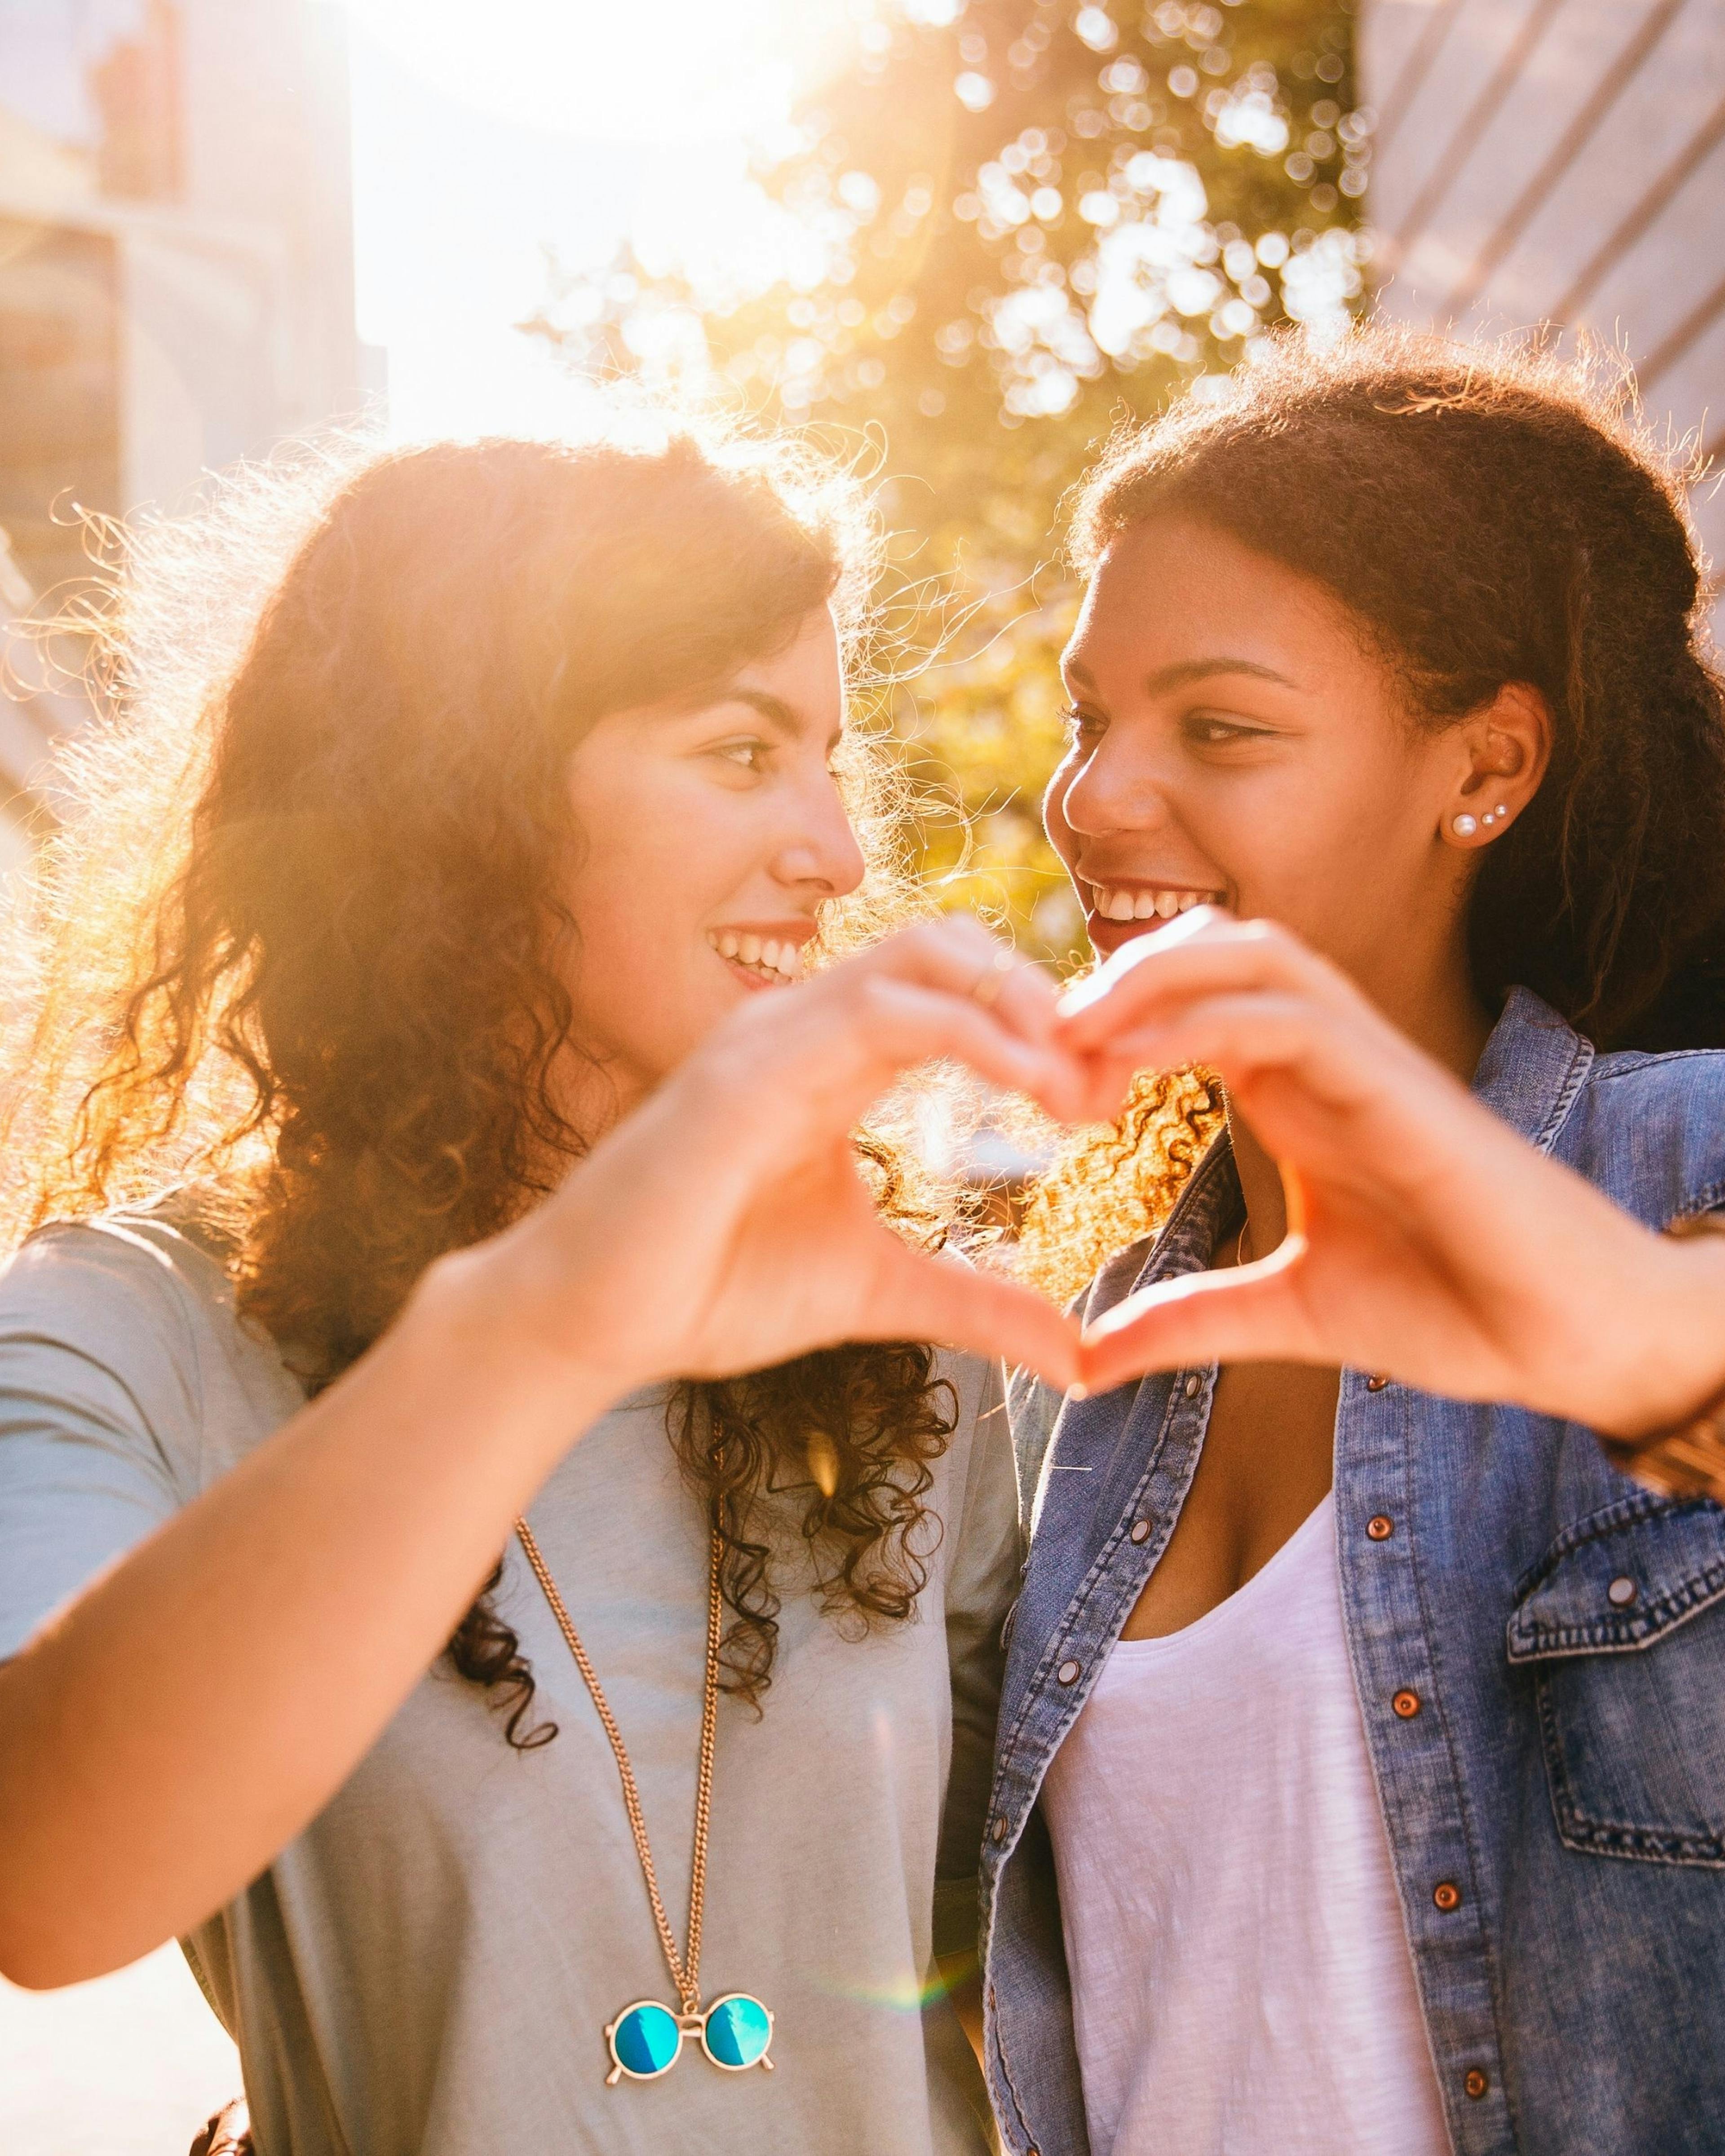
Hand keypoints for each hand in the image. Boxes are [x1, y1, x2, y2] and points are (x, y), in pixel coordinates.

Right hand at [458, 916, 1090, 1400]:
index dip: (1041, 1025)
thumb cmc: (713, 1289)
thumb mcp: (879, 1291)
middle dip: (1043, 997)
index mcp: (834, 1058)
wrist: (595, 1321)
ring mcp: (773, 1034)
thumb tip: (1079, 1354)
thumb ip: (977, 1303)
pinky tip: (1034, 1086)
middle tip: (1110, 1079)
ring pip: (922, 955)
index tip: (1108, 1096)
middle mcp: (805, 1026)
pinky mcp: (749, 1066)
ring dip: (1020, 1005)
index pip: (955, 989)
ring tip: (1081, 1080)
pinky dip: (974, 1034)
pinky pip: (880, 1011)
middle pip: (949, 945)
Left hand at [1056, 910, 1724, 1443]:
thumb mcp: (1286, 1313)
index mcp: (1295, 1089)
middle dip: (1117, 975)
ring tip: (1072, 1033)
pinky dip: (1205, 1022)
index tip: (1035, 1082)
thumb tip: (1088, 1359)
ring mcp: (1368, 1060)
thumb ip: (1191, 1320)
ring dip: (1153, 978)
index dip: (1105, 1023)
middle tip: (1034, 1040)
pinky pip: (1292, 1016)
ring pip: (1253, 952)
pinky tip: (1138, 1064)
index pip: (1188, 1001)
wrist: (1563, 1335)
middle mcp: (1326, 1056)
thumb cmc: (1450, 1307)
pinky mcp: (1402, 1084)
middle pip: (1211, 947)